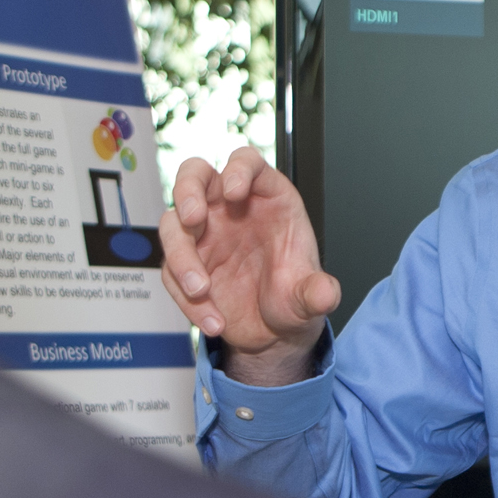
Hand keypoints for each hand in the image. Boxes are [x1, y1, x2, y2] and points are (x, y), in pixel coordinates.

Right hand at [159, 146, 339, 386]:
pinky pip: (171, 272)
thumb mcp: (309, 298)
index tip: (234, 192)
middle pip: (195, 176)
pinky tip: (213, 319)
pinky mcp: (185, 264)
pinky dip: (185, 297)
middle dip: (188, 190)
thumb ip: (317, 293)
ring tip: (202, 290)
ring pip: (173, 224)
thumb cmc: (293, 297)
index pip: (247, 163)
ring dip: (181, 255)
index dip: (238, 169)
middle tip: (192, 218)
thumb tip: (325, 294)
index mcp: (268, 199)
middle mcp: (229, 210)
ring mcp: (203, 235)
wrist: (274, 334)